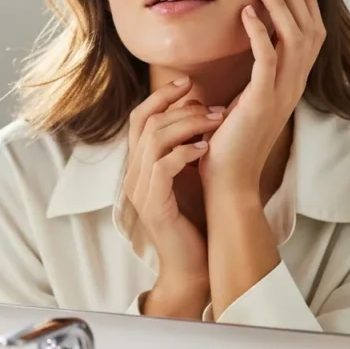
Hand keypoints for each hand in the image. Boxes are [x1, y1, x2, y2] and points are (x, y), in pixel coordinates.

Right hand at [123, 78, 223, 317]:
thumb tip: (204, 111)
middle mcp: (133, 176)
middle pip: (145, 123)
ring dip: (188, 126)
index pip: (139, 118)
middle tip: (213, 106)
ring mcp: (140, 191)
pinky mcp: (153, 206)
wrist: (193, 266)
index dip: (161, 96)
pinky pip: (162, 166)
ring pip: (154, 140)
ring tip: (216, 122)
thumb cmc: (195, 220)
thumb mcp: (189, 175)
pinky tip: (206, 148)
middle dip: (180, 108)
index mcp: (139, 166)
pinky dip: (185, 152)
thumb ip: (186, 147)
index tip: (188, 82)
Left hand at [200, 0, 324, 200]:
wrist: (228, 181)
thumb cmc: (230, 141)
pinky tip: (247, 12)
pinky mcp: (262, 102)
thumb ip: (256, 72)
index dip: (304, 2)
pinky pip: (268, 59)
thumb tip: (251, 42)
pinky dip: (260, 32)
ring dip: (279, 5)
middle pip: (309, 28)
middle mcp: (294, 86)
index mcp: (293, 84)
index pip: (310, 33)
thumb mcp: (247, 99)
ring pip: (294, 38)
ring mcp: (282, 94)